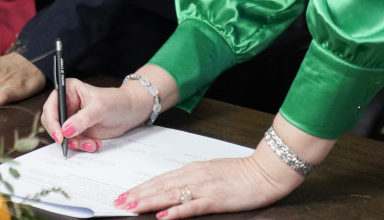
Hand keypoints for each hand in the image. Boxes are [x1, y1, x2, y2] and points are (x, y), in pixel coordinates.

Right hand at [40, 78, 153, 150]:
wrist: (130, 112)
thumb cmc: (117, 102)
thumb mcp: (101, 108)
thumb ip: (83, 119)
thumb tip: (66, 130)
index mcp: (69, 90)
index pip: (52, 106)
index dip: (52, 121)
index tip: (60, 135)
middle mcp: (67, 104)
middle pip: (52, 122)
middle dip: (62, 135)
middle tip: (72, 143)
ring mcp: (72, 118)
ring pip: (61, 135)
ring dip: (74, 142)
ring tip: (90, 143)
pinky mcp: (78, 130)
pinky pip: (72, 142)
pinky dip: (81, 145)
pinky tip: (94, 143)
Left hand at [110, 147, 304, 217]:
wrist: (264, 171)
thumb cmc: (241, 172)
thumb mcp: (212, 171)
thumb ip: (193, 178)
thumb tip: (174, 187)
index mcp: (193, 169)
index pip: (160, 179)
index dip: (141, 187)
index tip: (125, 194)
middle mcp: (194, 176)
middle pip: (160, 186)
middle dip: (138, 195)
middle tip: (118, 202)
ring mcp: (204, 187)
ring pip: (170, 195)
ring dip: (148, 201)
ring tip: (131, 207)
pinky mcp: (216, 199)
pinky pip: (191, 206)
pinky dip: (175, 211)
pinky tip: (162, 216)